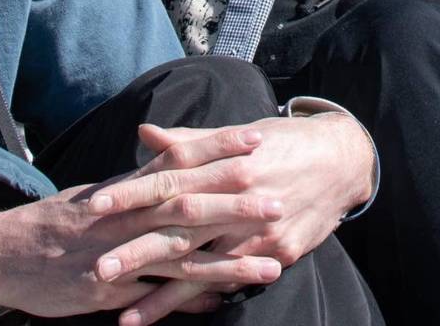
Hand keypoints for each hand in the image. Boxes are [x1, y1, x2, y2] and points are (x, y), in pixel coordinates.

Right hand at [0, 130, 284, 323]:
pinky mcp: (107, 290)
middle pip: (185, 204)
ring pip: (178, 252)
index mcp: (122, 189)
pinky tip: (224, 301)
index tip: (254, 139)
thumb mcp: (95, 193)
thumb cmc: (52, 222)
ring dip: (227, 258)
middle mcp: (122, 217)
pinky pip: (155, 294)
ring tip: (270, 261)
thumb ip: (137, 183)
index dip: (216, 149)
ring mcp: (116, 254)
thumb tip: (171, 160)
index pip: (176, 160)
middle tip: (276, 197)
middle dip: (232, 202)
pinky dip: (189, 298)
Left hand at [91, 113, 376, 323]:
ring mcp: (261, 233)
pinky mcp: (281, 253)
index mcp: (227, 165)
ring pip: (206, 269)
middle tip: (98, 270)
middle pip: (181, 230)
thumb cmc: (282, 143)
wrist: (344, 160)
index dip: (132, 193)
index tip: (95, 207)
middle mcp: (241, 200)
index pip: (170, 180)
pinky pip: (237, 280)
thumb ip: (189, 142)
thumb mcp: (238, 134)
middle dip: (138, 253)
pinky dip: (206, 298)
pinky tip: (177, 314)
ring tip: (128, 317)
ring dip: (166, 296)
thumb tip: (145, 133)